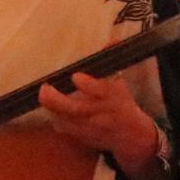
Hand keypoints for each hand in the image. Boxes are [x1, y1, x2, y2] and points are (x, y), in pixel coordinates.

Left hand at [37, 72, 160, 170]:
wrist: (134, 137)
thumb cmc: (122, 104)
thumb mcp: (121, 83)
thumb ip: (112, 62)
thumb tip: (112, 40)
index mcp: (115, 97)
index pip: (102, 91)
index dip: (89, 85)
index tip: (76, 76)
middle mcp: (104, 114)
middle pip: (78, 109)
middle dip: (58, 100)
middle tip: (45, 88)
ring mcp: (93, 129)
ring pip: (68, 120)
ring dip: (53, 109)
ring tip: (45, 96)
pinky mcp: (85, 138)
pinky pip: (67, 129)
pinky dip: (58, 119)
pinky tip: (52, 110)